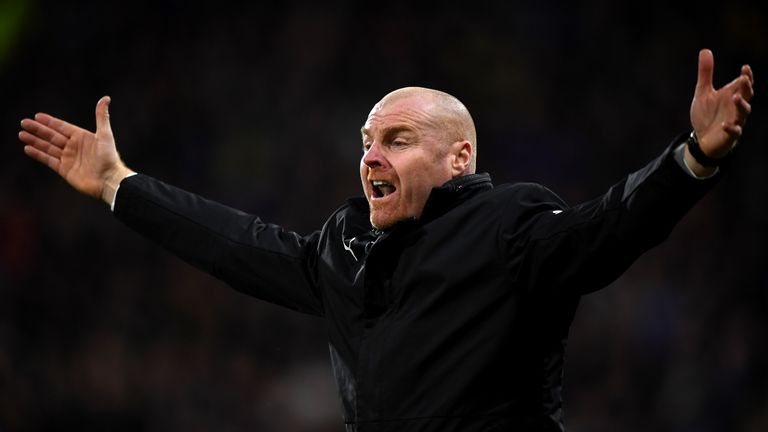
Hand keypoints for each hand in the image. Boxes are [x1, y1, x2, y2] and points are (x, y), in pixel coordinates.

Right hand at [19, 96, 133, 203]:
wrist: (109, 180)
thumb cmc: (109, 157)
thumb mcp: (105, 134)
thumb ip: (101, 117)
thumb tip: (106, 98)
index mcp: (82, 137)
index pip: (62, 127)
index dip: (49, 122)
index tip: (37, 116)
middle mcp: (73, 147)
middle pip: (52, 136)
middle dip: (38, 129)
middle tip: (24, 122)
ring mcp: (68, 158)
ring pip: (48, 147)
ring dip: (35, 141)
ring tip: (22, 134)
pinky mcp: (65, 170)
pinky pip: (49, 160)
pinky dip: (38, 154)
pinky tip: (28, 149)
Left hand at [690, 49, 753, 158]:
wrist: (702, 139)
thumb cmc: (706, 115)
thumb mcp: (703, 92)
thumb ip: (705, 73)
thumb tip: (705, 50)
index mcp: (732, 95)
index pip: (743, 84)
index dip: (746, 76)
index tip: (745, 68)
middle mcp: (736, 107)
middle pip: (747, 96)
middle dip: (747, 88)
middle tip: (744, 79)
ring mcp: (735, 120)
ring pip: (744, 112)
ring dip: (741, 105)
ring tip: (735, 97)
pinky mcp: (730, 135)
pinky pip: (735, 131)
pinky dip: (731, 128)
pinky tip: (725, 125)